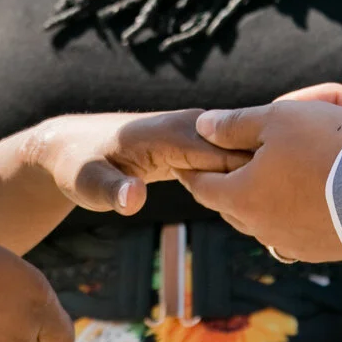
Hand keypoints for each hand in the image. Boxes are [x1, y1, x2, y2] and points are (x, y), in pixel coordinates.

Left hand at [28, 109, 250, 214]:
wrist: (72, 145)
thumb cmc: (78, 165)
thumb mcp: (86, 183)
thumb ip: (111, 192)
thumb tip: (134, 199)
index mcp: (171, 132)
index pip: (227, 154)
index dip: (248, 182)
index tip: (258, 212)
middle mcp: (190, 124)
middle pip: (243, 150)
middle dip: (260, 180)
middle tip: (269, 217)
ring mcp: (195, 131)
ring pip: (241, 153)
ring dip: (254, 180)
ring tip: (264, 212)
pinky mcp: (195, 142)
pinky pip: (230, 158)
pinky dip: (241, 178)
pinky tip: (248, 203)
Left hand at [177, 100, 341, 263]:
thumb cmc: (326, 148)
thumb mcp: (277, 119)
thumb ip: (235, 123)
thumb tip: (203, 126)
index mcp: (241, 195)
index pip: (202, 186)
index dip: (190, 171)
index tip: (182, 163)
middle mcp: (260, 225)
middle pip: (229, 206)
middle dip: (222, 187)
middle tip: (217, 171)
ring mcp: (290, 241)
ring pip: (258, 220)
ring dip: (254, 202)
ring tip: (256, 183)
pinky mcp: (317, 250)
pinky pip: (288, 231)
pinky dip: (284, 214)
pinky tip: (293, 201)